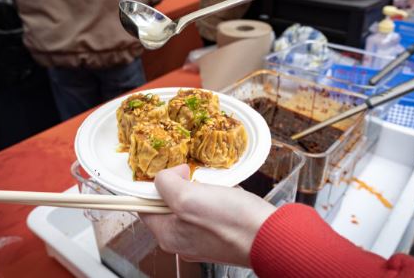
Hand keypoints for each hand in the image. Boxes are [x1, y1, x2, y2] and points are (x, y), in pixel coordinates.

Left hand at [139, 165, 275, 266]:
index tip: (168, 173)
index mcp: (167, 235)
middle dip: (180, 185)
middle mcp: (182, 240)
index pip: (144, 206)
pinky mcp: (220, 232)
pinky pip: (210, 207)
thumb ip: (166, 184)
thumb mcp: (187, 197)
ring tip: (213, 186)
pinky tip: (226, 193)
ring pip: (191, 203)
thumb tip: (166, 176)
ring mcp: (202, 238)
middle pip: (167, 204)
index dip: (152, 185)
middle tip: (194, 177)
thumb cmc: (229, 221)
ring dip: (200, 189)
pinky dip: (216, 195)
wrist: (269, 236)